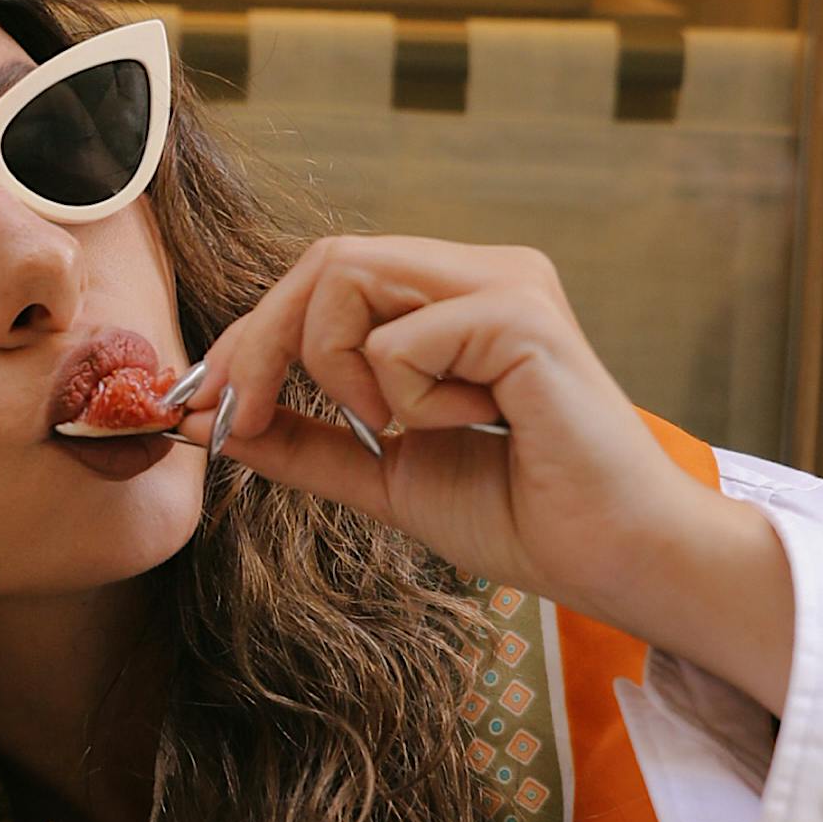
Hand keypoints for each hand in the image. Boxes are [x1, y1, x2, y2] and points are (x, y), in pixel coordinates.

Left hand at [177, 235, 797, 712]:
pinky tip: (470, 426)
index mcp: (455, 298)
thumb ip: (303, 441)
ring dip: (337, 368)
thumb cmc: (524, 515)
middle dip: (260, 341)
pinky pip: (399, 339)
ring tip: (400, 427)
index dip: (252, 335)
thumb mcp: (383, 474)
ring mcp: (507, 284)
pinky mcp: (522, 316)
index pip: (327, 275)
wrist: (614, 561)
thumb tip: (210, 421)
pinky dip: (406, 397)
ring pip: (346, 276)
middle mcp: (483, 272)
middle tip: (238, 417)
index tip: (208, 407)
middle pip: (325, 260)